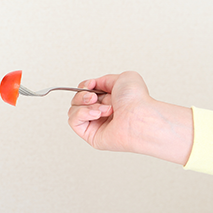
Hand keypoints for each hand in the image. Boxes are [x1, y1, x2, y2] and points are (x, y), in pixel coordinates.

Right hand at [67, 71, 192, 164]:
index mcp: (109, 100)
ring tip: (103, 108)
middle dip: (84, 95)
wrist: (139, 116)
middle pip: (77, 100)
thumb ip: (104, 79)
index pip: (86, 92)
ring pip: (73, 110)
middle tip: (95, 97)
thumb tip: (91, 85)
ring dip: (86, 105)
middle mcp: (102, 112)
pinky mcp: (90, 135)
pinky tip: (96, 114)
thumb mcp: (122, 78)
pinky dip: (82, 114)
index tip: (91, 84)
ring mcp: (96, 124)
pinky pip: (73, 121)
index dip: (85, 86)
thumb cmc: (137, 100)